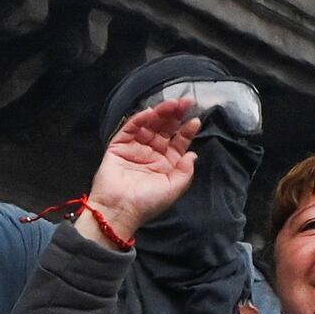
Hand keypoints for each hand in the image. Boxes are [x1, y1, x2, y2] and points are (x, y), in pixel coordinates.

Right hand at [78, 96, 202, 246]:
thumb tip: (193, 154)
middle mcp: (151, 154)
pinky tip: (151, 112)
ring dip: (160, 113)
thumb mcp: (174, 189)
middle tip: (185, 103)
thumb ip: (186, 171)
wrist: (119, 210)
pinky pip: (130, 128)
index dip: (187, 131)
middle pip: (165, 129)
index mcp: (166, 164)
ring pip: (149, 125)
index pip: (178, 142)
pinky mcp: (119, 146)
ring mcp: (135, 148)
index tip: (195, 121)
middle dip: (175, 116)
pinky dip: (140, 119)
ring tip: (171, 104)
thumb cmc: (146, 204)